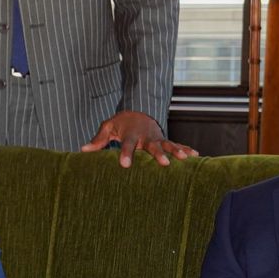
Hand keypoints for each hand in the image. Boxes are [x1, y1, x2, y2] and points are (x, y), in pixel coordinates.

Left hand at [80, 111, 197, 167]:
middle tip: (163, 163)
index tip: (124, 165)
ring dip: (176, 151)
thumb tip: (83, 149)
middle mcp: (146, 137)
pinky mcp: (164, 141)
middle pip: (152, 146)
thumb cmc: (120, 123)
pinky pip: (176, 145)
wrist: (137, 112)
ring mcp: (157, 139)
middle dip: (157, 154)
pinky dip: (185, 149)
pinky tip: (195, 155)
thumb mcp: (108, 127)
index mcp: (131, 135)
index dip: (126, 154)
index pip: (127, 145)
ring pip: (167, 145)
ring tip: (185, 158)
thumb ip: (98, 139)